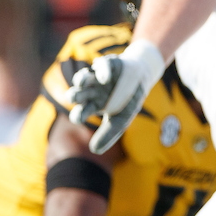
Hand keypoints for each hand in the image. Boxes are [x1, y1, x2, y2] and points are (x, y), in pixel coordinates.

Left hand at [65, 40, 163, 154]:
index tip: (80, 117)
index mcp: (93, 106)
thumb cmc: (130, 100)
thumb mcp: (122, 119)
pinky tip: (104, 78)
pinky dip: (101, 71)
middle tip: (73, 98)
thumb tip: (93, 151)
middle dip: (74, 96)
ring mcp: (97, 78)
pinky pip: (100, 66)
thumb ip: (109, 134)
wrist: (143, 78)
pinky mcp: (106, 64)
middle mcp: (91, 92)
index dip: (78, 114)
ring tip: (82, 82)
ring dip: (80, 80)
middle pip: (76, 95)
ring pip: (82, 78)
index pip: (79, 112)